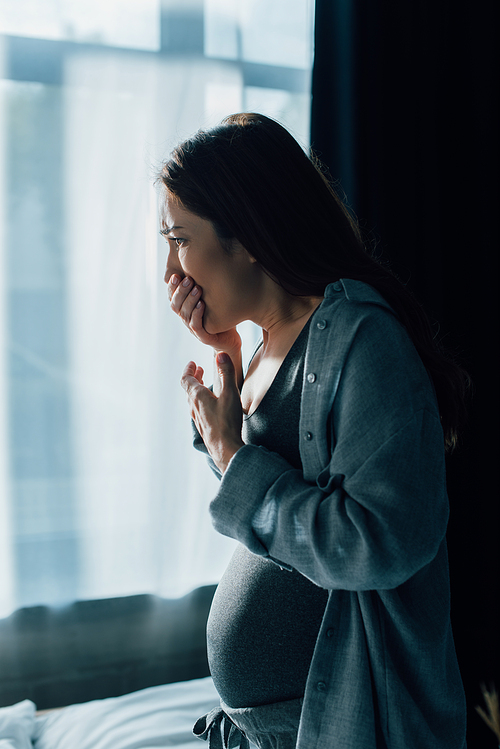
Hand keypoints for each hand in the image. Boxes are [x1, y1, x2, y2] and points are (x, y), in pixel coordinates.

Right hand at [167, 274, 240, 355]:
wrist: (230, 337)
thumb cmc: (220, 315)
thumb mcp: (211, 297)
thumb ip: (203, 283)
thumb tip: (201, 261)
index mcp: (185, 308)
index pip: (172, 297)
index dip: (171, 287)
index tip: (176, 275)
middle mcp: (186, 317)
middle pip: (175, 304)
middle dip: (181, 291)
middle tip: (189, 279)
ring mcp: (193, 328)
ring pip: (184, 313)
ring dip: (190, 300)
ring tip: (198, 289)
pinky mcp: (203, 336)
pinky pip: (195, 325)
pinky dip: (197, 314)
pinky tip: (202, 305)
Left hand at [181, 352, 243, 472]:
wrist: (225, 449)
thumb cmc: (227, 421)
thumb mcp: (230, 393)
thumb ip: (226, 372)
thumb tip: (220, 354)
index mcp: (197, 396)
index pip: (186, 379)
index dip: (188, 370)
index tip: (193, 363)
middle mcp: (194, 407)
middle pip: (189, 389)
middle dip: (194, 377)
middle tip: (199, 370)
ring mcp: (197, 418)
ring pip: (193, 400)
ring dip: (197, 390)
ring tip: (205, 386)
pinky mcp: (203, 427)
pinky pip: (198, 410)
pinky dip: (201, 401)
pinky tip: (210, 406)